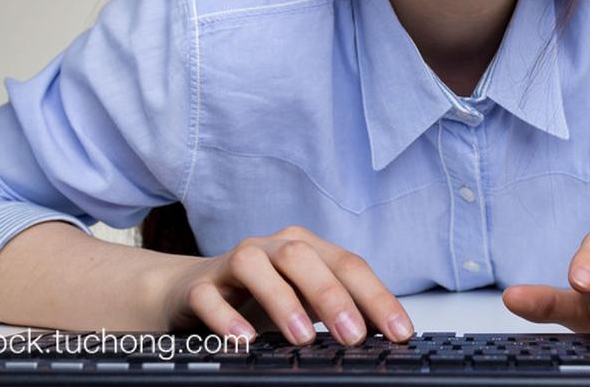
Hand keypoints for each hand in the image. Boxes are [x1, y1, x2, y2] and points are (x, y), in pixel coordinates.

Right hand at [156, 225, 413, 345]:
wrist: (189, 290)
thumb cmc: (258, 298)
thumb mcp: (303, 303)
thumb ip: (336, 313)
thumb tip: (381, 341)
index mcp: (305, 248)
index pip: (348, 265)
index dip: (377, 298)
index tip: (400, 333)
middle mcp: (270, 248)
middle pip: (303, 258)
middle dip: (332, 295)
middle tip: (354, 336)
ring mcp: (231, 263)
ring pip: (255, 266)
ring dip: (281, 300)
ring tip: (303, 338)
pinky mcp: (198, 286)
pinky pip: (208, 296)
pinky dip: (226, 317)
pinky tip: (243, 341)